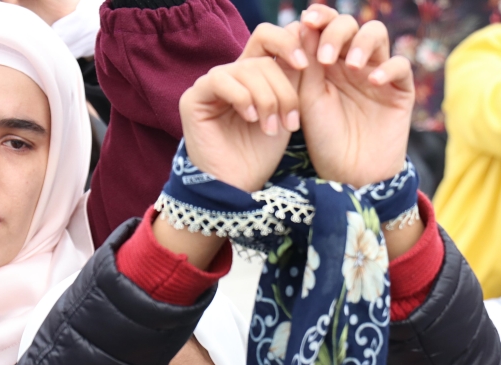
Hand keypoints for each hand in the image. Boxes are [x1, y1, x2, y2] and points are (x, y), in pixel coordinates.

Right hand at [179, 27, 305, 192]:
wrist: (237, 188)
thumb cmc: (261, 155)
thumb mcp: (286, 114)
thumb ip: (294, 80)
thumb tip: (307, 41)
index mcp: (253, 76)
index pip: (268, 38)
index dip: (288, 43)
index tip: (306, 64)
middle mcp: (231, 76)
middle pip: (262, 59)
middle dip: (283, 90)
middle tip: (289, 122)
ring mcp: (210, 86)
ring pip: (245, 69)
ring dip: (266, 99)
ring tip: (270, 128)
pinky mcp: (193, 98)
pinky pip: (219, 80)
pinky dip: (241, 97)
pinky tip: (250, 118)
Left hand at [297, 5, 412, 187]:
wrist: (350, 176)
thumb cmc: (324, 140)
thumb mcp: (308, 99)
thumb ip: (307, 63)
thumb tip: (302, 24)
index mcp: (327, 62)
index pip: (326, 26)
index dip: (320, 17)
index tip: (307, 21)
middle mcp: (352, 63)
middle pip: (351, 24)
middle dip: (337, 32)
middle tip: (327, 57)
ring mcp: (377, 74)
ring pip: (377, 34)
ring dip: (362, 43)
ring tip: (353, 67)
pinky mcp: (400, 90)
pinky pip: (400, 65)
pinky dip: (387, 68)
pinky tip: (372, 81)